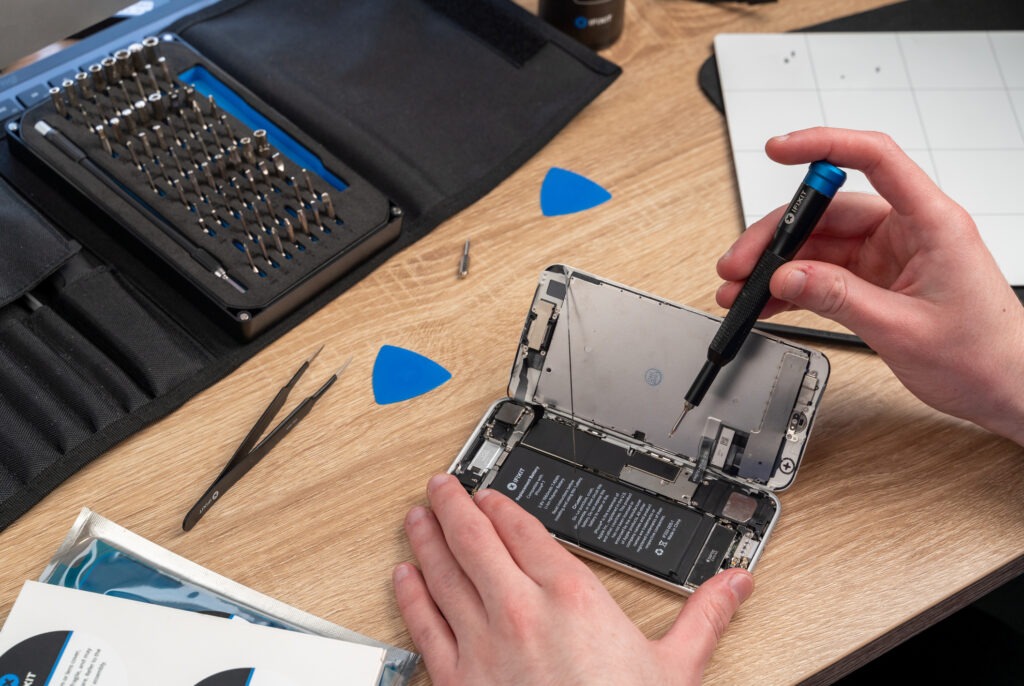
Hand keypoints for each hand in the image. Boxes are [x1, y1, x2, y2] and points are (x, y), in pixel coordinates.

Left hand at [394, 474, 753, 685]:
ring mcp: (483, 645)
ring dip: (426, 540)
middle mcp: (520, 611)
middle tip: (441, 486)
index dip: (501, 506)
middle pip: (475, 540)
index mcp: (572, 598)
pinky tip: (402, 578)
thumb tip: (734, 586)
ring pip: (443, 574)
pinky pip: (426, 627)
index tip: (490, 494)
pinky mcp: (458, 681)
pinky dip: (411, 597)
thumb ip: (703, 617)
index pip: (525, 531)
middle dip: (453, 506)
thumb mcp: (675, 668)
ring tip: (417, 517)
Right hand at [717, 127, 1023, 446]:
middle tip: (740, 263)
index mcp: (930, 222)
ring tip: (741, 289)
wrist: (1005, 387)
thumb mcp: (903, 328)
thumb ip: (841, 299)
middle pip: (828, 212)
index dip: (823, 145)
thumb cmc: (983, 353)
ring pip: (819, 246)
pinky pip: (824, 274)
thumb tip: (788, 276)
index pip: (874, 159)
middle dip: (777, 236)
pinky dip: (793, 287)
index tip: (779, 149)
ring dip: (777, 266)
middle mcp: (907, 231)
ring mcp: (889, 255)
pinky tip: (766, 300)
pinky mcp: (876, 281)